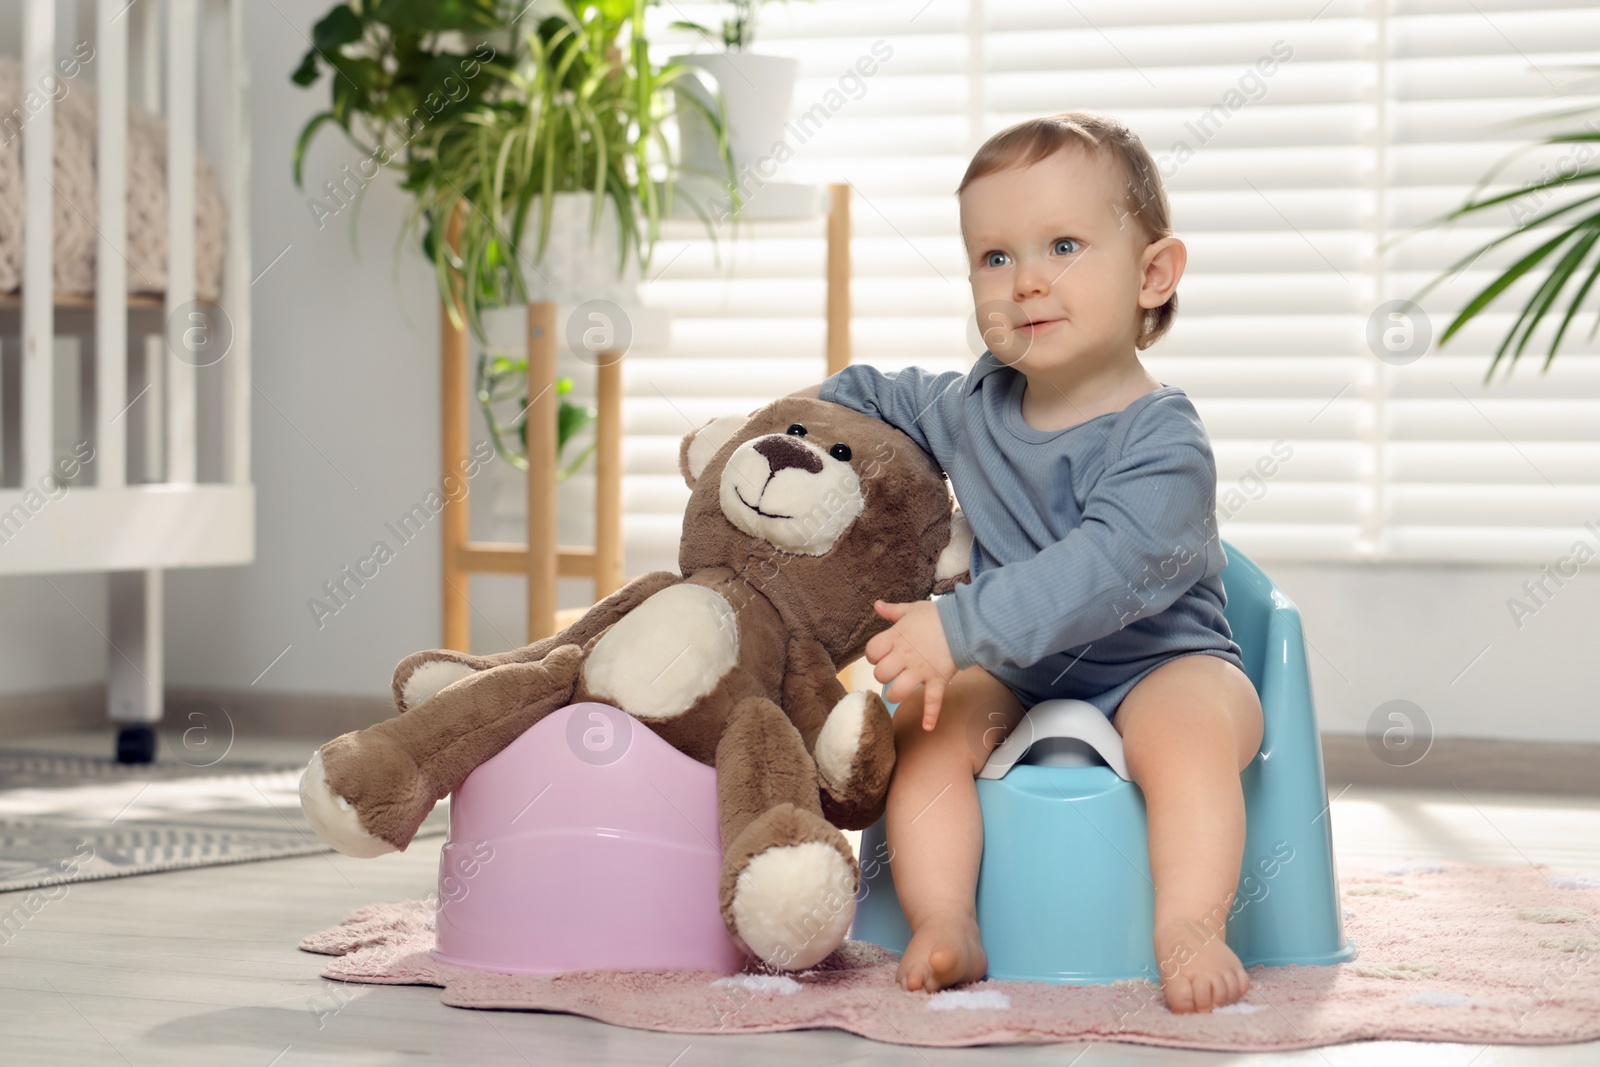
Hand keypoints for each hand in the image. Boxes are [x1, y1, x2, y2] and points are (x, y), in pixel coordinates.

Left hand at [864, 600, 956, 730]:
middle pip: (881, 675)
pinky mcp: (937, 679)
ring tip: (898, 691)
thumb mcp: (912, 609)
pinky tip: (927, 726)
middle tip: (893, 671)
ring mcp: (921, 670)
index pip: (872, 652)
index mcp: (896, 638)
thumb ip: (892, 611)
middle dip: (883, 675)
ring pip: (898, 691)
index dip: (873, 655)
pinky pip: (932, 701)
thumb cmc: (936, 616)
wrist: (964, 622)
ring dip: (895, 695)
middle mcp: (905, 656)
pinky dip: (931, 715)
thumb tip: (876, 605)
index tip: (881, 655)